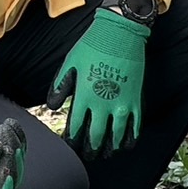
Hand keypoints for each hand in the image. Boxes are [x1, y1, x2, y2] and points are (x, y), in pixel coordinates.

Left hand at [46, 8, 148, 158]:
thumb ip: (59, 86)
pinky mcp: (135, 100)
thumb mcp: (70, 63)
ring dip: (109, 148)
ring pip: (115, 137)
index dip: (72, 141)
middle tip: (87, 155)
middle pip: (95, 137)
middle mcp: (103, 104)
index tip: (70, 145)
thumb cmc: (93, 45)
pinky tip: (124, 145)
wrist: (121, 33)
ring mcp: (121, 104)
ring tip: (104, 153)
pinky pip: (134, 127)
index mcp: (84, 96)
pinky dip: (129, 139)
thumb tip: (52, 107)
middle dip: (90, 149)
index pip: (75, 128)